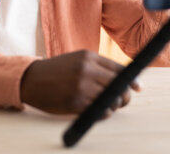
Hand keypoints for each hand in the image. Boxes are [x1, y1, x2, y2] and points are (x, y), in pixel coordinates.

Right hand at [20, 50, 140, 115]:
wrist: (32, 79)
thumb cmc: (57, 70)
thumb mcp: (77, 60)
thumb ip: (98, 66)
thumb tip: (124, 78)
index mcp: (88, 57)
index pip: (119, 69)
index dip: (131, 80)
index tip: (137, 88)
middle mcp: (86, 70)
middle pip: (118, 85)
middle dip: (125, 95)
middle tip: (123, 100)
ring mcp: (81, 86)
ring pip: (111, 99)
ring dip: (114, 106)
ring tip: (108, 106)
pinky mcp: (75, 102)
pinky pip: (99, 110)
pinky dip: (103, 113)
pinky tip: (99, 111)